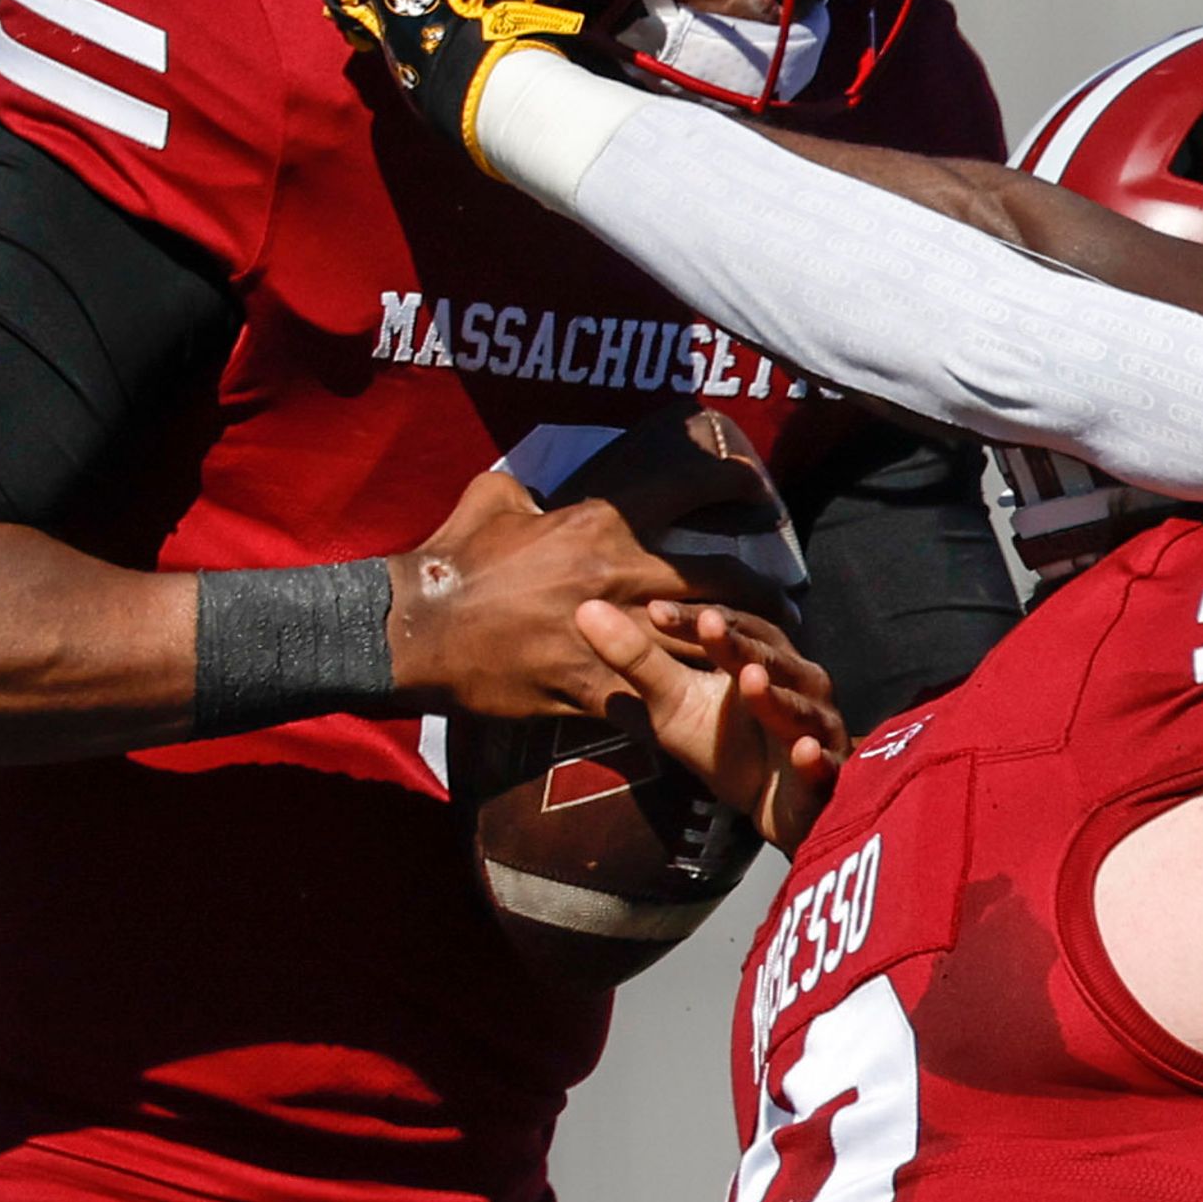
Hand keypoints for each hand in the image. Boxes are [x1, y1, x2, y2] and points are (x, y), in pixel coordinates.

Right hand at [385, 465, 780, 721]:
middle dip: (761, 596)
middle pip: (718, 582)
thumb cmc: (452, 562)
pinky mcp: (592, 689)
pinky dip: (680, 708)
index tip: (755, 491)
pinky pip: (653, 701)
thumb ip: (531, 489)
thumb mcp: (492, 499)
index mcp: (598, 523)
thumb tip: (539, 487)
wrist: (418, 632)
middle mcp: (616, 576)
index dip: (730, 484)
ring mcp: (608, 637)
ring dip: (736, 656)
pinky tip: (709, 717)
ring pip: (699, 646)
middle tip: (784, 605)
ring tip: (764, 663)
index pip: (685, 489)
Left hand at [577, 599, 850, 849]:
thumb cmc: (726, 743)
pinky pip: (823, 767)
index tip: (652, 612)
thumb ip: (637, 660)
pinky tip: (803, 751)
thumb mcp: (672, 703)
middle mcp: (797, 684)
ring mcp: (817, 728)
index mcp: (761, 658)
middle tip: (710, 624)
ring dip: (779, 696)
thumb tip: (583, 609)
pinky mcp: (826, 775)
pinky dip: (816, 759)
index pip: (730, 629)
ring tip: (751, 680)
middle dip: (742, 646)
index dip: (694, 621)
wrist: (775, 805)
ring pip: (801, 709)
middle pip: (771, 659)